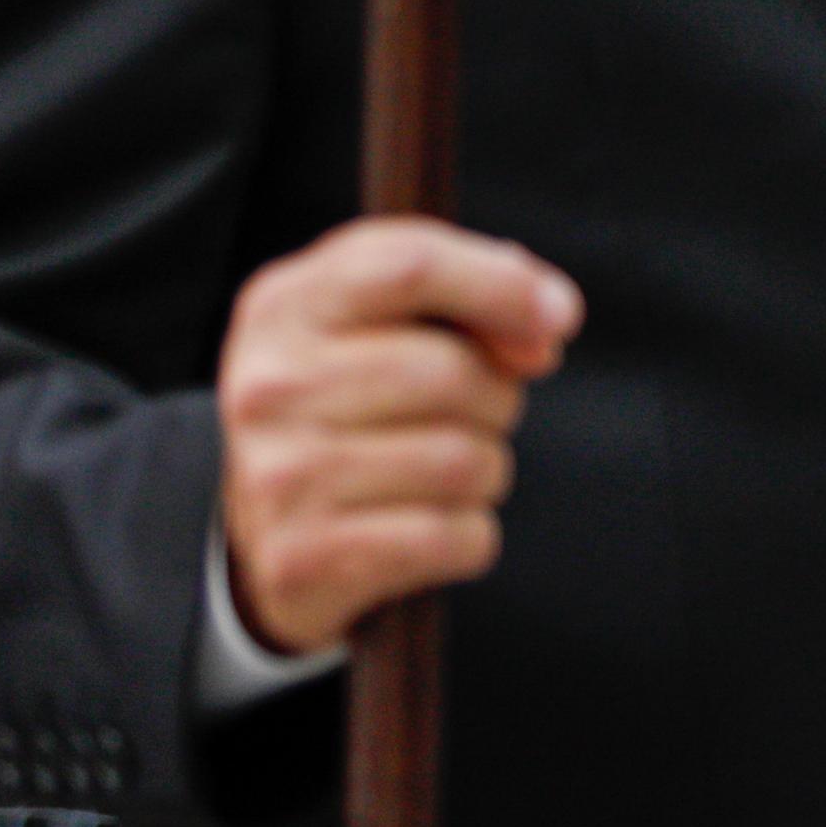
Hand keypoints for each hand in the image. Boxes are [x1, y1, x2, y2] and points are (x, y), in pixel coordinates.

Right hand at [213, 219, 584, 658]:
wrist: (264, 531)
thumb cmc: (354, 403)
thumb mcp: (387, 321)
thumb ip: (473, 291)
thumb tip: (548, 324)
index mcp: (285, 305)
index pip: (410, 265)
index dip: (504, 285)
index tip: (561, 320)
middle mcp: (266, 386)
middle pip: (450, 372)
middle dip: (497, 397)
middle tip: (472, 416)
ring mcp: (275, 477)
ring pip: (463, 461)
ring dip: (485, 471)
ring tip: (440, 474)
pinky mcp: (299, 561)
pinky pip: (451, 538)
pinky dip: (468, 536)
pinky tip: (426, 528)